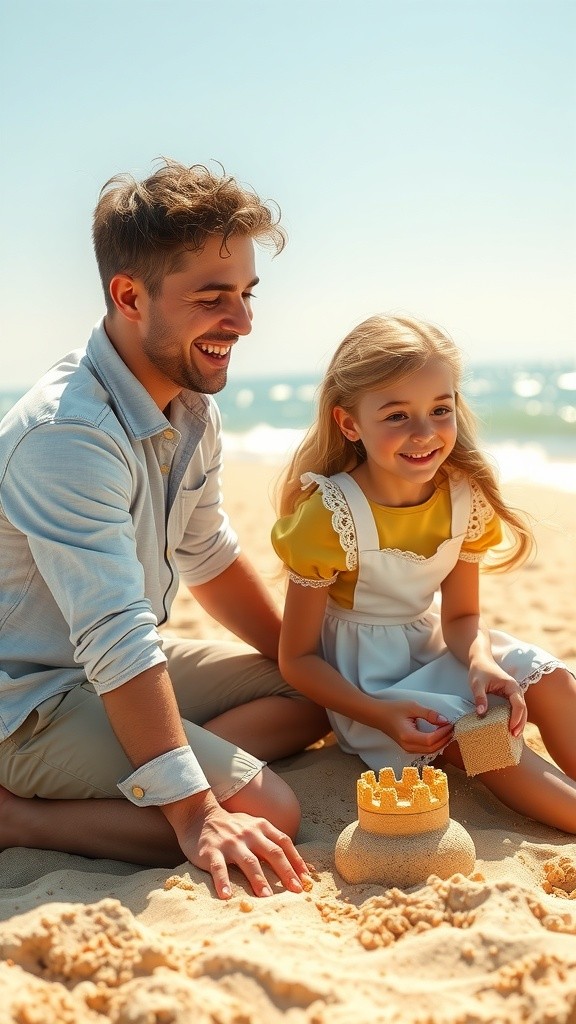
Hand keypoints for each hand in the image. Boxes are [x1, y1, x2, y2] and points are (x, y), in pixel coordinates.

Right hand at [166, 790, 311, 899]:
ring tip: (267, 897)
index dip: (297, 860)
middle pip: (273, 853)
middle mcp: (249, 833)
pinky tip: (226, 895)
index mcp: (261, 826)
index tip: (306, 878)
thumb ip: (272, 841)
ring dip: (259, 880)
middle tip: (297, 890)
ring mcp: (230, 842)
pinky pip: (219, 868)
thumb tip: (298, 864)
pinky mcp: (211, 851)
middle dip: (287, 872)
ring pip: (249, 861)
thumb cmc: (232, 826)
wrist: (199, 815)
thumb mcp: (254, 827)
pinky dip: (223, 881)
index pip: (284, 842)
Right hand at [373, 701, 453, 753]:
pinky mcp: (409, 748)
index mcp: (407, 736)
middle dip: (444, 739)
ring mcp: (408, 749)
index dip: (442, 733)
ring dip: (441, 742)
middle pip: (432, 748)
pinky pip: (425, 750)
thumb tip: (444, 721)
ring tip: (447, 731)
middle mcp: (408, 746)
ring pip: (430, 751)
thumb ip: (429, 714)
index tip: (449, 724)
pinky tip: (439, 735)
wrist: (378, 715)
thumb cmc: (393, 709)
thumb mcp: (412, 707)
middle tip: (451, 727)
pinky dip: (435, 744)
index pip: (430, 740)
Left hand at [468, 662, 526, 735]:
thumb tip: (481, 713)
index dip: (516, 717)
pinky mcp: (510, 696)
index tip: (511, 728)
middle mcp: (516, 690)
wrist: (481, 661)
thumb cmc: (479, 671)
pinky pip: (516, 708)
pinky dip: (515, 718)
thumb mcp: (476, 684)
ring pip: (521, 710)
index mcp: (511, 685)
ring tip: (514, 735)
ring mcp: (514, 693)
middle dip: (520, 723)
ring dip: (519, 722)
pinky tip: (511, 727)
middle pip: (523, 709)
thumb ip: (480, 697)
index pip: (518, 704)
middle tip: (514, 736)